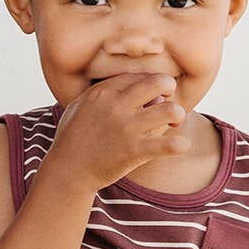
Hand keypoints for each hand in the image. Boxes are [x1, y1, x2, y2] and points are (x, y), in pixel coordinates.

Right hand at [50, 74, 188, 190]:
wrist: (67, 172)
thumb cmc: (71, 140)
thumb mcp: (78, 107)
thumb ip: (100, 94)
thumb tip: (123, 88)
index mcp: (103, 93)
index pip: (139, 76)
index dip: (150, 83)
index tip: (151, 94)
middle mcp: (117, 106)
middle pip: (159, 82)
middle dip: (170, 88)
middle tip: (168, 101)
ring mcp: (127, 128)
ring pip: (171, 110)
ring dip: (178, 116)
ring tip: (174, 123)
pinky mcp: (134, 151)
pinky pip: (169, 145)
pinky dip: (179, 145)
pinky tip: (181, 145)